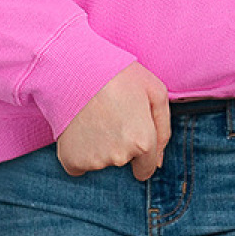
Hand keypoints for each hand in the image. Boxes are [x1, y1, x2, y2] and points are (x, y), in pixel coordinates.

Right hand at [56, 61, 170, 180]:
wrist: (75, 66)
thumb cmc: (118, 74)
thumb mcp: (154, 90)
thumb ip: (163, 128)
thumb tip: (159, 161)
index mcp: (143, 141)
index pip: (146, 169)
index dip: (140, 151)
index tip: (129, 131)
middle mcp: (120, 156)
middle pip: (123, 162)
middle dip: (120, 144)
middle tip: (110, 114)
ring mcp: (94, 160)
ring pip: (101, 162)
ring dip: (100, 146)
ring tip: (94, 116)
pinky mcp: (71, 159)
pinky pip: (79, 165)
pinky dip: (79, 151)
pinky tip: (79, 128)